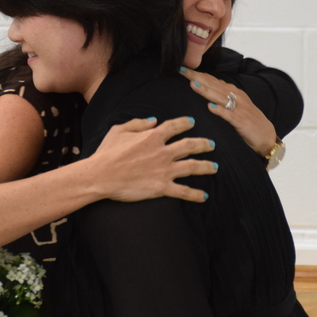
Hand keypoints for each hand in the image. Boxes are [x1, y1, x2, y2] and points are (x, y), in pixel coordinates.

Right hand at [88, 116, 216, 203]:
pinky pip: (184, 191)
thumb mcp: (118, 130)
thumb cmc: (107, 153)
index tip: (192, 122)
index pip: (174, 126)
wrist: (101, 175)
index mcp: (152, 137)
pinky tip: (204, 196)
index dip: (185, 123)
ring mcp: (164, 170)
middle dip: (203, 144)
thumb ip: (138, 123)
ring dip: (206, 166)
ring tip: (215, 167)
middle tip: (211, 144)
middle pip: (190, 146)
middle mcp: (163, 152)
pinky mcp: (162, 187)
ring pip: (193, 167)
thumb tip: (154, 120)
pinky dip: (195, 195)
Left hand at [180, 67, 276, 157]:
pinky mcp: (242, 122)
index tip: (182, 68)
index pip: (211, 80)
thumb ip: (219, 96)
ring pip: (220, 97)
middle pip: (213, 85)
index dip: (196, 74)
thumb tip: (202, 86)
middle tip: (182, 70)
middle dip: (197, 77)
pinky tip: (210, 107)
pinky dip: (220, 111)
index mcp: (232, 92)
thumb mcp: (233, 104)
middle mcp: (235, 97)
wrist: (266, 136)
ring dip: (206, 91)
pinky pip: (230, 115)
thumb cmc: (247, 120)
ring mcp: (238, 109)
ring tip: (193, 84)